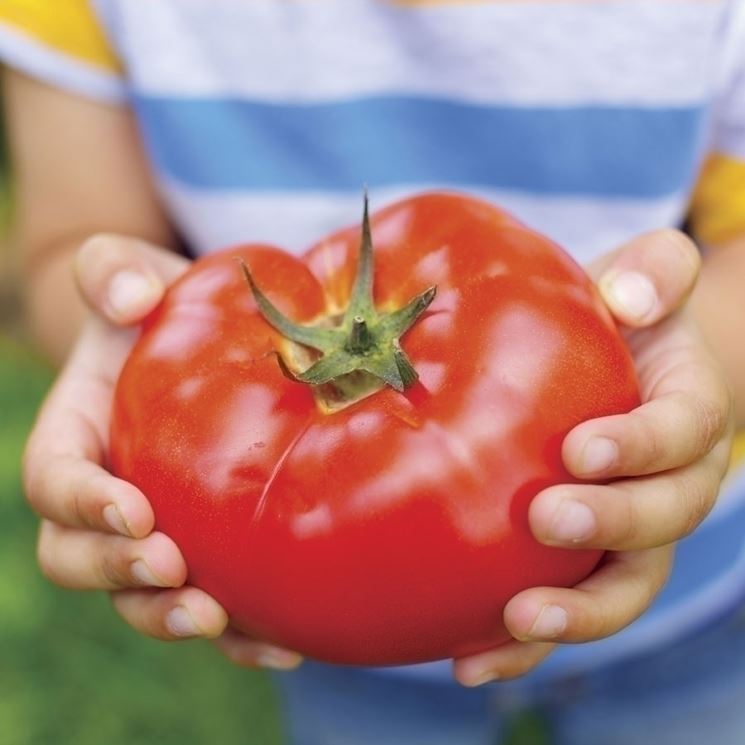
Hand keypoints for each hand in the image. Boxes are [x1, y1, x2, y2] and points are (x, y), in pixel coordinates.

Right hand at [23, 235, 301, 670]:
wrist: (202, 340)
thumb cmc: (159, 308)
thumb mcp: (130, 274)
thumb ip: (112, 270)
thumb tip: (131, 299)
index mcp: (76, 435)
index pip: (55, 481)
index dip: (84, 504)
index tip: (135, 511)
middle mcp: (104, 496)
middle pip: (80, 559)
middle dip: (120, 576)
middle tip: (174, 571)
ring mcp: (153, 529)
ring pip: (141, 597)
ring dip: (175, 618)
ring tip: (228, 623)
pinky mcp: (204, 545)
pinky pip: (212, 602)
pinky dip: (241, 633)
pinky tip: (286, 643)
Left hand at [454, 230, 733, 685]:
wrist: (624, 362)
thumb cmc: (626, 318)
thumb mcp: (647, 277)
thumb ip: (654, 271)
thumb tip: (625, 296)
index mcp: (689, 411)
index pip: (682, 432)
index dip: (640, 447)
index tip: (582, 450)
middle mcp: (674, 481)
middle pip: (664, 520)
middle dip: (611, 527)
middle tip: (548, 518)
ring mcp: (635, 530)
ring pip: (624, 586)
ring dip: (577, 613)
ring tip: (516, 620)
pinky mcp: (589, 560)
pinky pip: (567, 606)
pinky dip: (526, 645)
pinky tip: (468, 658)